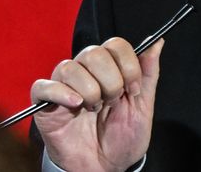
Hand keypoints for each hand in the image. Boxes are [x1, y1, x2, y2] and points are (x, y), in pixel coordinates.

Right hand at [31, 37, 163, 171]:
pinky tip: (76, 105)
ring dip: (90, 91)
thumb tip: (157, 42)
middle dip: (111, 81)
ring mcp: (63, 85)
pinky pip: (43, 86)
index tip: (133, 90)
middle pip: (94, 53)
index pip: (115, 45)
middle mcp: (85, 71)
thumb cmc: (120, 138)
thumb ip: (148, 73)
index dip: (128, 66)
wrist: (104, 167)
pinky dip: (61, 93)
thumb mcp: (142, 107)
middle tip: (113, 102)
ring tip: (94, 109)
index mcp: (108, 68)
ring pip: (70, 68)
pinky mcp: (44, 103)